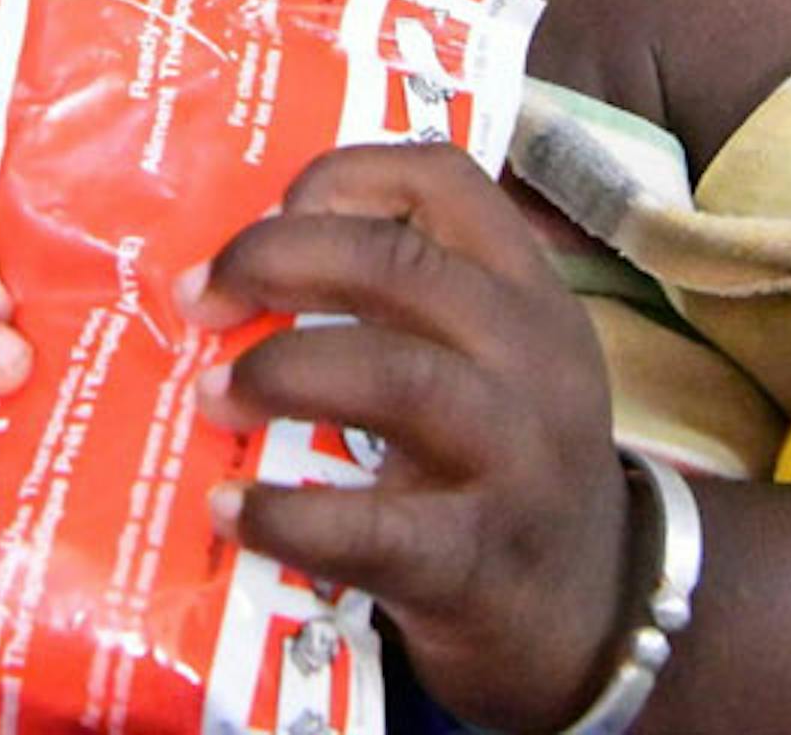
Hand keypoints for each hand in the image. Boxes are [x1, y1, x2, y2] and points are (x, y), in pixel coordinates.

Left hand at [183, 142, 633, 733]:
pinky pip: (370, 526)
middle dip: (275, 262)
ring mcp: (515, 458)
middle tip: (200, 299)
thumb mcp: (490, 359)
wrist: (590, 613)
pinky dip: (284, 514)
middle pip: (396, 264)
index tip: (267, 212)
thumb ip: (400, 307)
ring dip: (278, 373)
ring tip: (211, 396)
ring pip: (393, 377)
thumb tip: (236, 275)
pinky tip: (230, 508)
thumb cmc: (499, 464)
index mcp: (524, 289)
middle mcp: (531, 356)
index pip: (442, 178)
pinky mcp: (476, 560)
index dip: (339, 177)